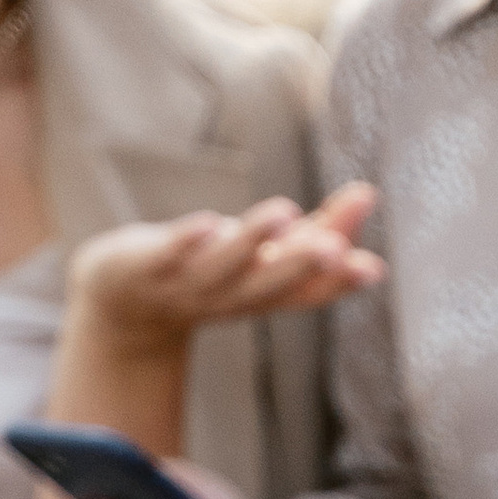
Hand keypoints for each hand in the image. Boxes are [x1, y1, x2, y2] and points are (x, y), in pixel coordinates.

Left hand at [63, 183, 382, 353]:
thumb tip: (370, 193)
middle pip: (270, 284)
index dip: (340, 282)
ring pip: (223, 265)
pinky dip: (187, 241)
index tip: (371, 267)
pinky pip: (168, 254)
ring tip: (284, 212)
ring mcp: (187, 283)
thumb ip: (321, 228)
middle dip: (303, 265)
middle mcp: (231, 295)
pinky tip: (209, 222)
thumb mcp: (267, 253)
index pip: (308, 292)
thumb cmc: (211, 270)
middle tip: (336, 250)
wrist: (126, 305)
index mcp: (265, 294)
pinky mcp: (145, 265)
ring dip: (253, 241)